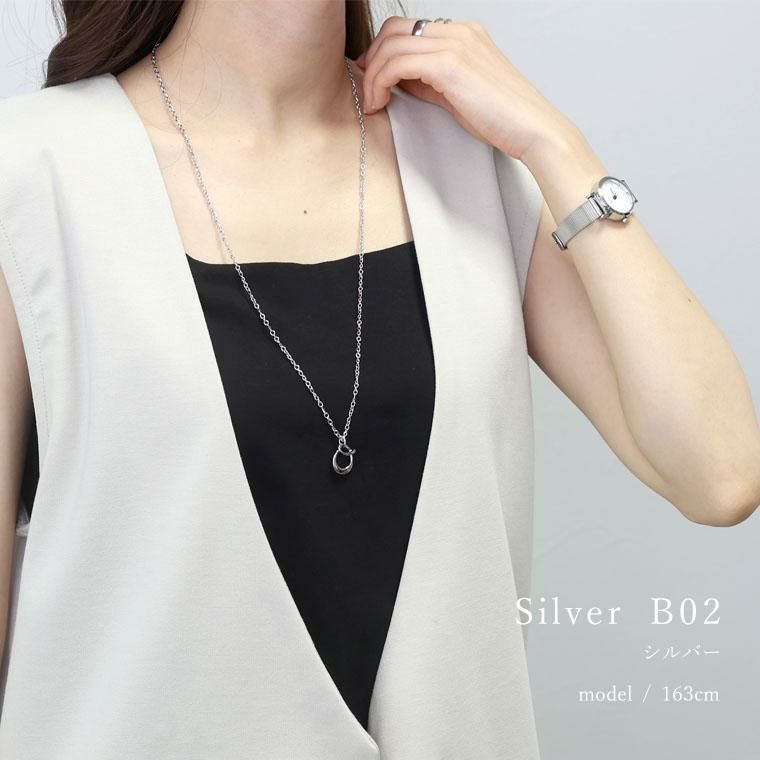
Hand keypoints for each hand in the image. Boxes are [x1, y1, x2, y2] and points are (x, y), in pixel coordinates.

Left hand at [354, 15, 580, 163]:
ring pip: (390, 45)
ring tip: (371, 104)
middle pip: (393, 29)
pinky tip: (379, 104)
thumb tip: (399, 80)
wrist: (533, 129)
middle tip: (365, 91)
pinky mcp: (449, 63)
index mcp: (463, 34)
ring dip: (372, 76)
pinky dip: (379, 83)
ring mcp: (454, 43)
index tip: (372, 80)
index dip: (383, 53)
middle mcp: (458, 30)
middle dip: (371, 60)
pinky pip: (397, 63)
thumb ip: (430, 81)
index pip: (408, 29)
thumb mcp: (458, 94)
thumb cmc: (502, 119)